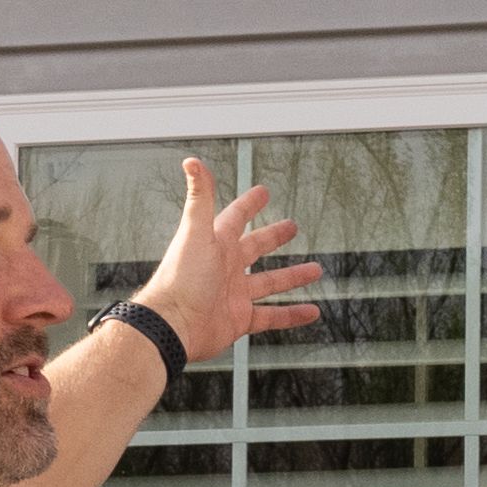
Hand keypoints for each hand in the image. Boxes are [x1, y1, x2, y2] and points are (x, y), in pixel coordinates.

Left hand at [128, 157, 323, 364]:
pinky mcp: (238, 319)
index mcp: (216, 243)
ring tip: (314, 270)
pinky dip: (291, 315)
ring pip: (269, 282)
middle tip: (291, 227)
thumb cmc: (179, 278)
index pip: (236, 217)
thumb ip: (200, 197)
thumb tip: (192, 162)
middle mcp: (225, 267)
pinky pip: (271, 316)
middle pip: (255, 247)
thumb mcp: (194, 232)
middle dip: (273, 236)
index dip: (250, 204)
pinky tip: (310, 312)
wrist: (172, 324)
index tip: (263, 192)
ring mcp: (233, 294)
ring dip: (292, 277)